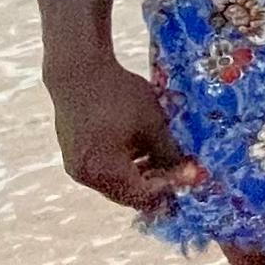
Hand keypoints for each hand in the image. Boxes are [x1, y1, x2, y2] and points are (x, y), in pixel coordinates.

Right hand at [47, 56, 198, 210]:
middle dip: (155, 185)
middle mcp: (85, 175)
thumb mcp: (152, 123)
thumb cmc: (118, 94)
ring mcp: (76, 167)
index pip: (143, 195)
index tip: (190, 175)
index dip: (170, 188)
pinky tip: (142, 150)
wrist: (78, 70)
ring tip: (164, 158)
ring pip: (115, 184)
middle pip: (127, 194)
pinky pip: (103, 172)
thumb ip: (169, 153)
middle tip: (179, 171)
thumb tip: (186, 171)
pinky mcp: (74, 155)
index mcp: (104, 169)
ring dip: (140, 176)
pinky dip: (123, 167)